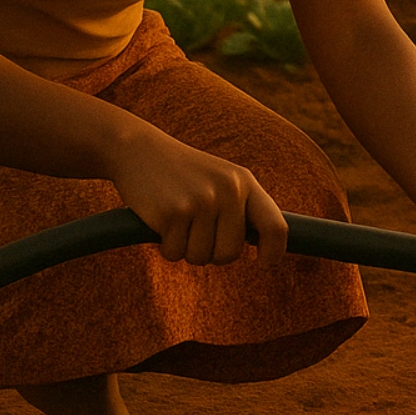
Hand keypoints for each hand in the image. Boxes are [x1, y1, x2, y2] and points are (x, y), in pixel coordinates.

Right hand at [108, 127, 287, 265]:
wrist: (140, 151)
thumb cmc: (185, 173)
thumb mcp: (223, 180)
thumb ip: (244, 209)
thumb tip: (268, 250)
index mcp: (245, 182)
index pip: (275, 226)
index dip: (274, 252)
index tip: (264, 263)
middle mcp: (228, 191)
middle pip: (229, 254)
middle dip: (212, 253)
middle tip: (196, 232)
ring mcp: (200, 201)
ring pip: (200, 257)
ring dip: (185, 248)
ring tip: (178, 220)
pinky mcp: (172, 213)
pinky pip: (174, 254)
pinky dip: (166, 246)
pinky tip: (161, 220)